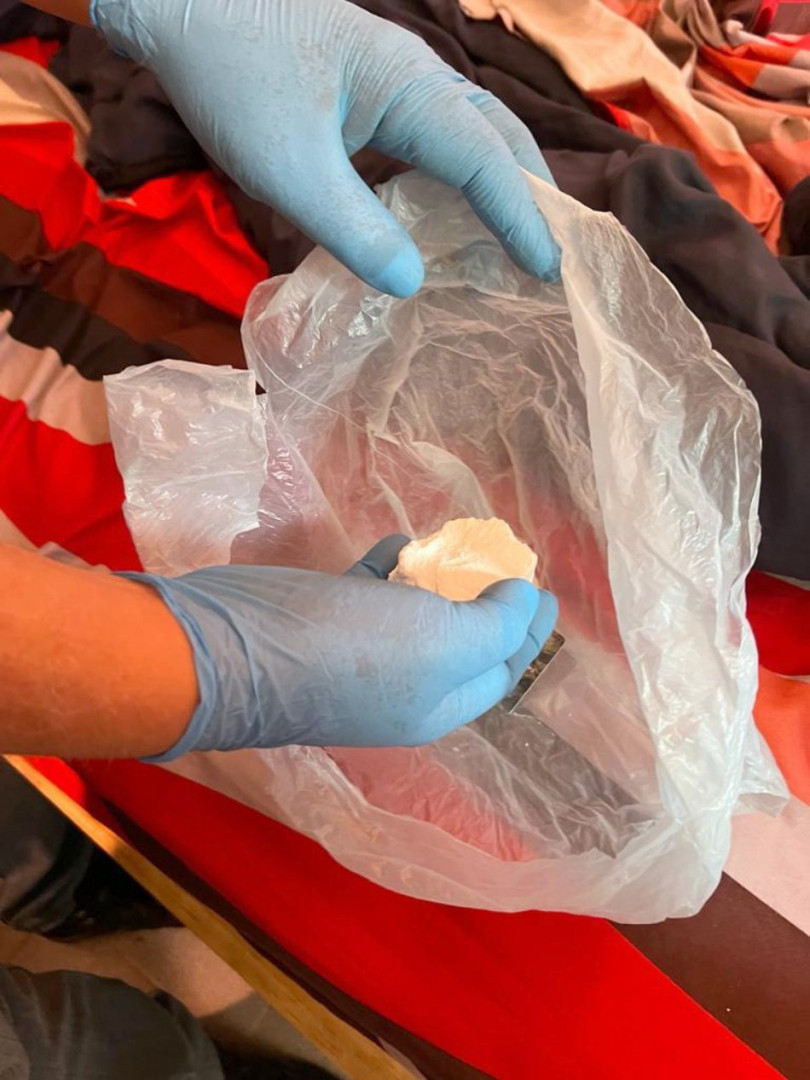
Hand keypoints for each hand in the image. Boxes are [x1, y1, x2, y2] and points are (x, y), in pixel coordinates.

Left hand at [91, 0, 559, 296]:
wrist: (177, 4)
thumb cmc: (232, 76)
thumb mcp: (290, 168)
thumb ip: (354, 229)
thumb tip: (413, 283)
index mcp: (411, 88)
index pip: (487, 159)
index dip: (521, 217)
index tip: (548, 270)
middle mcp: (416, 77)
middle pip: (497, 134)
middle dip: (531, 192)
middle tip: (552, 252)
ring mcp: (392, 77)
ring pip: (469, 130)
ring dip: (499, 181)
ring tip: (516, 236)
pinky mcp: (365, 88)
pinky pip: (433, 134)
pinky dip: (457, 174)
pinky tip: (446, 208)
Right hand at [123, 537, 557, 759]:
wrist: (230, 648)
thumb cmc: (349, 649)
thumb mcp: (442, 644)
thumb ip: (495, 625)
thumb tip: (523, 600)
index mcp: (436, 702)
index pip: (500, 667)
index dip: (528, 629)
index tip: (546, 586)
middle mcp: (403, 683)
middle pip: (461, 638)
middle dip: (486, 598)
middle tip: (501, 554)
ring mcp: (360, 649)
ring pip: (418, 611)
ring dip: (439, 577)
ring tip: (453, 543)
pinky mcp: (325, 616)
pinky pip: (374, 590)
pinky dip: (391, 568)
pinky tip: (396, 546)